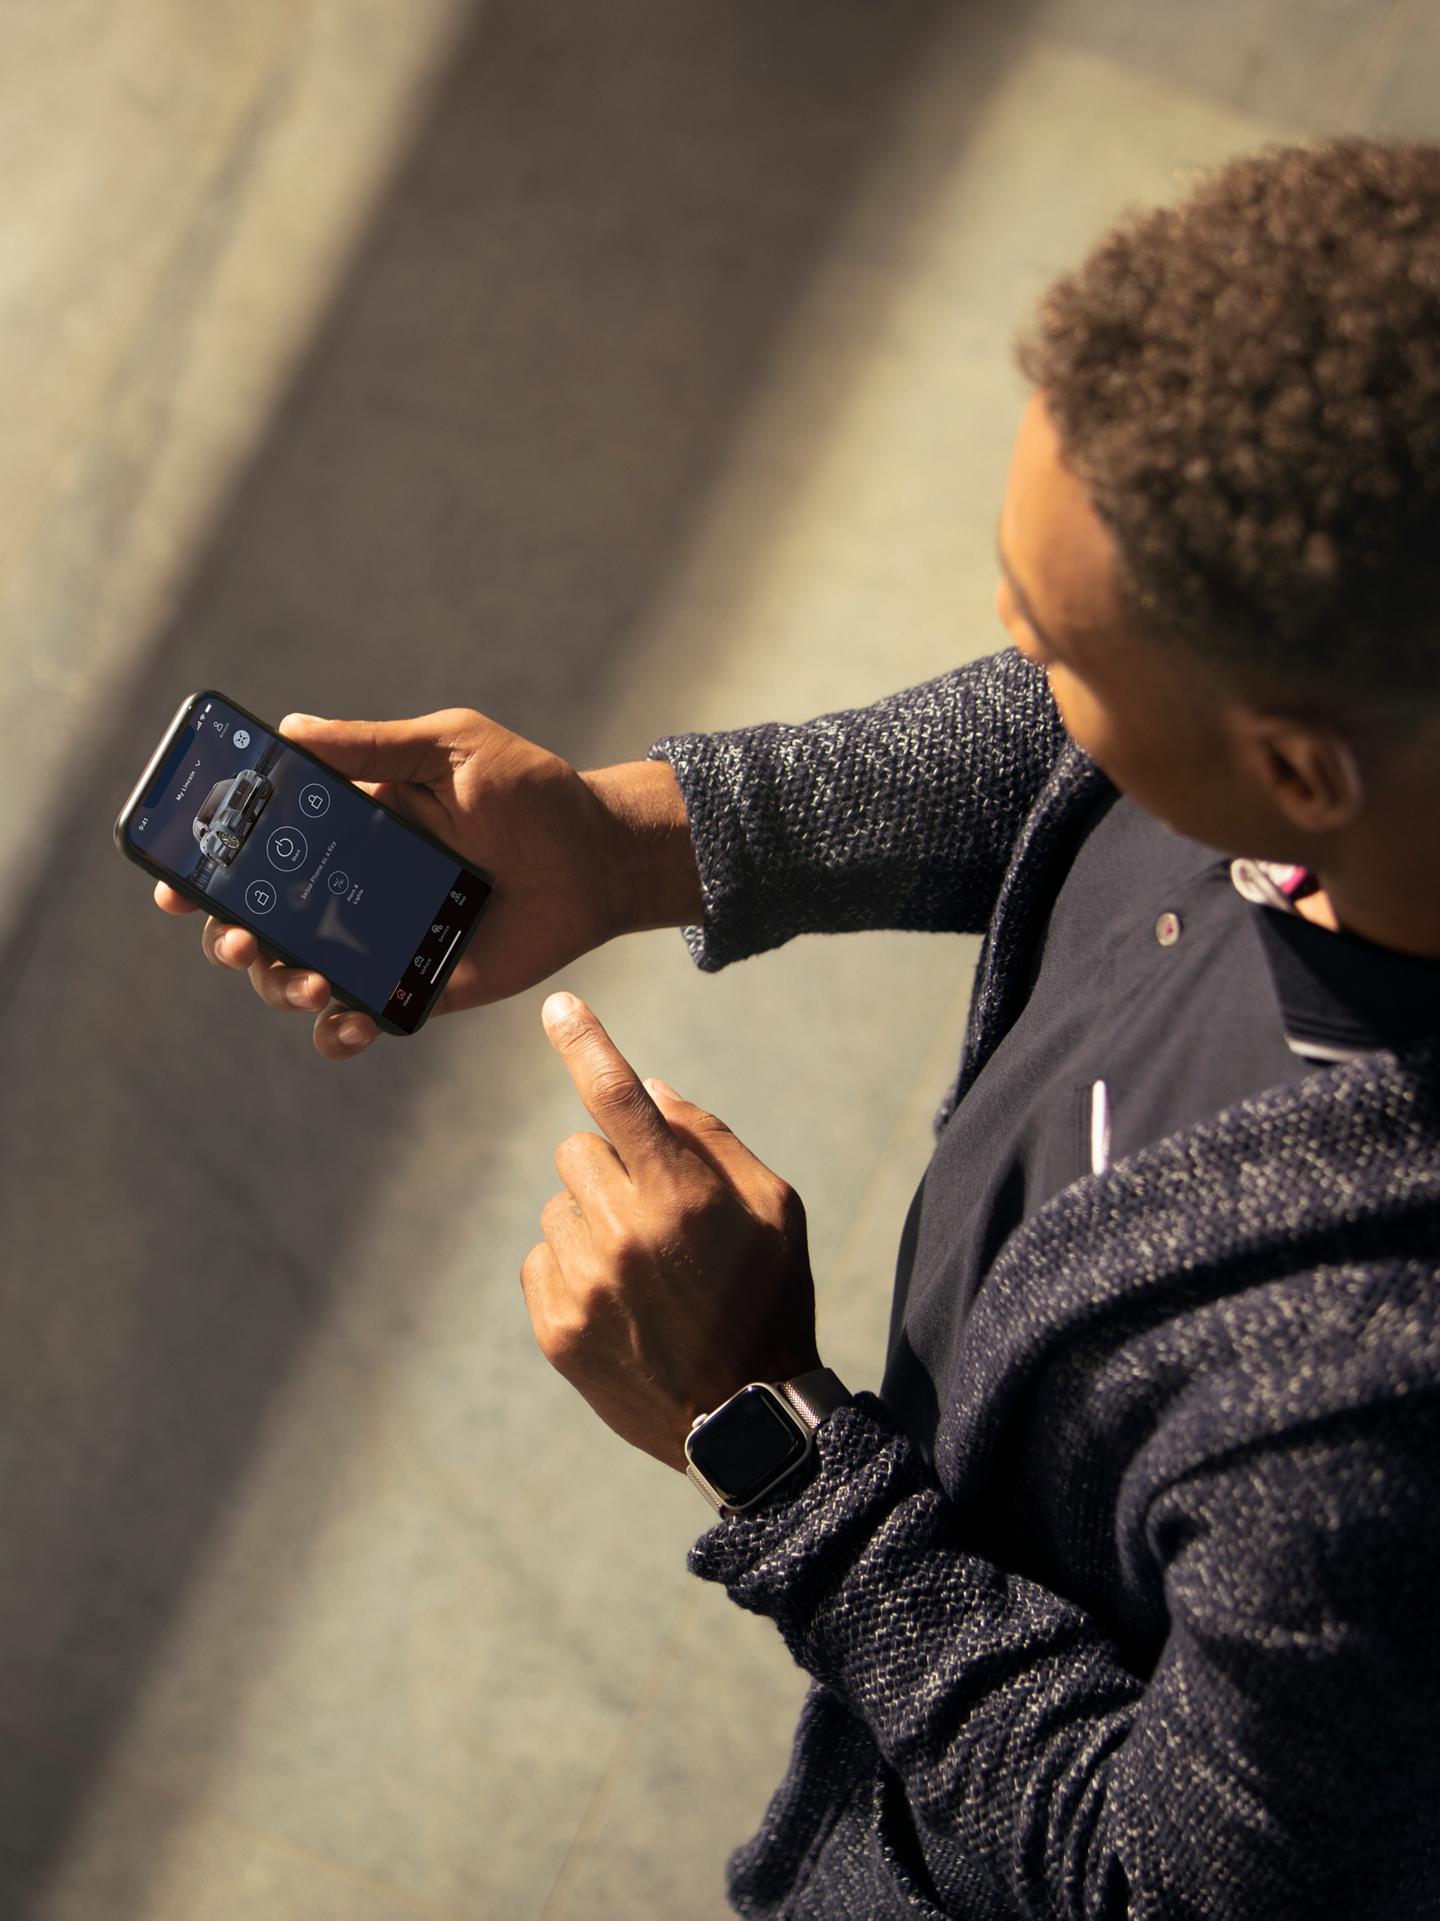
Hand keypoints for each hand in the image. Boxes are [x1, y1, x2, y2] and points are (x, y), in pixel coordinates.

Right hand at [154, 709, 660, 1059]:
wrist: (597, 858)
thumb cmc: (528, 793)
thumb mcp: (451, 748)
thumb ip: (374, 744)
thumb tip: (288, 730)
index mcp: (344, 830)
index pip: (254, 851)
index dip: (203, 866)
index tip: (173, 880)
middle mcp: (349, 889)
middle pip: (254, 922)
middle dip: (228, 935)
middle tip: (243, 937)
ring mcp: (379, 942)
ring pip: (293, 978)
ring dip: (281, 985)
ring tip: (314, 981)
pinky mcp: (417, 988)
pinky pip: (357, 1021)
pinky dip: (339, 1032)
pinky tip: (351, 1021)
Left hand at [521, 994, 819, 1469]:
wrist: (745, 1418)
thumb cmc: (770, 1299)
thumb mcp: (774, 1209)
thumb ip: (711, 1139)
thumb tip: (650, 1088)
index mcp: (682, 1194)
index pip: (618, 1096)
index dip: (585, 1043)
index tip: (557, 1007)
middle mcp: (625, 1231)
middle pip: (576, 1148)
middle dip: (611, 1166)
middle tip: (655, 1213)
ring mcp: (584, 1282)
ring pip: (558, 1204)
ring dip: (590, 1219)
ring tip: (640, 1269)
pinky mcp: (557, 1326)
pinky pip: (539, 1258)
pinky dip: (570, 1267)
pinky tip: (617, 1301)